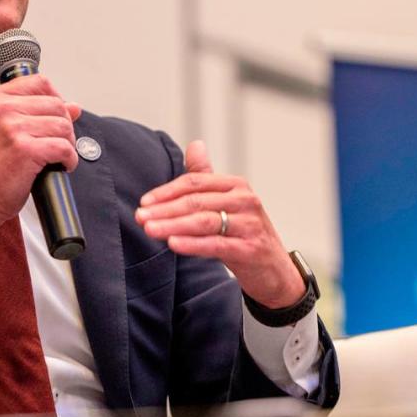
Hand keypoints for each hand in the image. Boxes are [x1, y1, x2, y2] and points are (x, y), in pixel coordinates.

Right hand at [0, 74, 81, 226]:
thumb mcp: (6, 128)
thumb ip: (37, 112)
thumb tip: (73, 107)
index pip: (40, 83)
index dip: (55, 99)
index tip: (54, 116)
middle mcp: (2, 109)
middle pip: (56, 105)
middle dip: (65, 125)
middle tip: (58, 141)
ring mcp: (13, 128)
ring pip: (63, 126)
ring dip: (68, 143)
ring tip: (58, 155)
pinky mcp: (25, 149)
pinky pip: (63, 147)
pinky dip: (69, 159)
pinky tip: (61, 165)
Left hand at [135, 141, 304, 308]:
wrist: (275, 271)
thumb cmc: (245, 234)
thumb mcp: (227, 202)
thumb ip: (207, 176)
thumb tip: (195, 145)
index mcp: (236, 185)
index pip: (195, 182)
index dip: (166, 191)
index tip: (144, 202)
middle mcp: (245, 201)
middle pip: (196, 201)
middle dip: (164, 209)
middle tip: (140, 216)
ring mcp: (250, 225)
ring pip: (203, 221)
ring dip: (172, 225)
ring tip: (150, 229)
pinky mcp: (250, 249)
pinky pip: (215, 244)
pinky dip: (192, 244)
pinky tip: (173, 243)